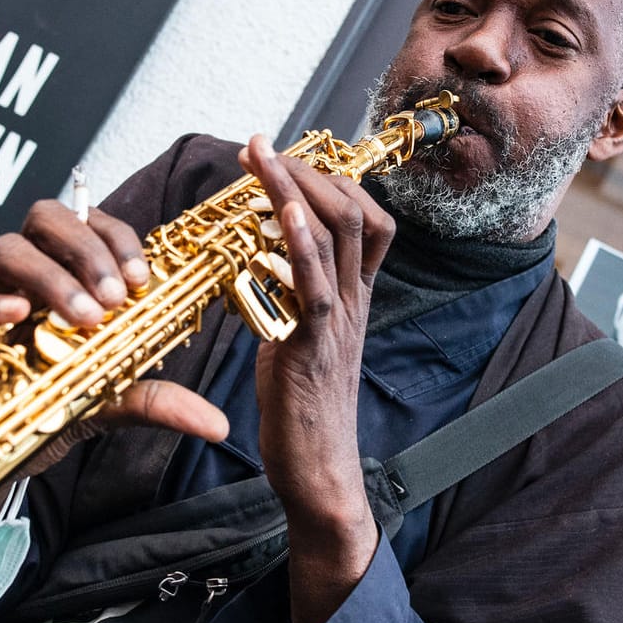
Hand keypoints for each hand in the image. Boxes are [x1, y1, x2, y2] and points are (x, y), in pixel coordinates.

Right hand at [0, 198, 227, 451]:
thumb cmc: (39, 407)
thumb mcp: (106, 402)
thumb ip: (154, 401)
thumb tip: (215, 423)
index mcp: (63, 276)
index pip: (90, 225)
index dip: (117, 239)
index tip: (142, 279)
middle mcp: (23, 275)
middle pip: (46, 216)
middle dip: (86, 248)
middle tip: (116, 297)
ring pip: (6, 247)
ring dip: (49, 275)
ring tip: (81, 318)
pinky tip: (14, 317)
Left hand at [241, 135, 392, 622]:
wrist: (320, 477)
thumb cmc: (302, 413)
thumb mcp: (299, 343)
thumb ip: (292, 303)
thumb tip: (263, 265)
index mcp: (350, 300)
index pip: (363, 220)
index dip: (327, 180)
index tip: (278, 156)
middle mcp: (352, 302)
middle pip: (353, 212)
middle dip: (306, 168)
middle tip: (259, 146)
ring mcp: (338, 321)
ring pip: (335, 236)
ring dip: (294, 187)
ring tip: (259, 154)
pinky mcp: (313, 347)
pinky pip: (315, 284)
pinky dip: (298, 243)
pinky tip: (279, 212)